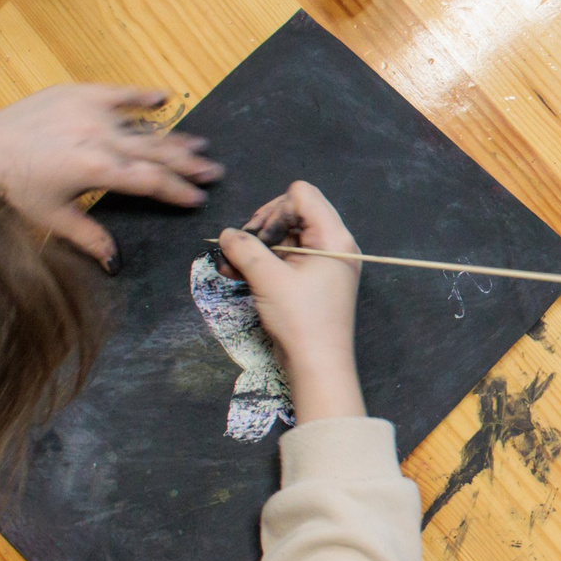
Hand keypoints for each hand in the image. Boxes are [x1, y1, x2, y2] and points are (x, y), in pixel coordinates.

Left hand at [0, 84, 222, 267]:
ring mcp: (89, 111)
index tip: (197, 197)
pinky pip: (118, 93)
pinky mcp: (77, 93)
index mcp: (97, 169)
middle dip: (187, 163)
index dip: (177, 190)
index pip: (150, 180)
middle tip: (212, 170)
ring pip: (142, 125)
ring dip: (172, 135)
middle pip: (155, 152)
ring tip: (198, 144)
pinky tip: (165, 97)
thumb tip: (115, 263)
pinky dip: (141, 96)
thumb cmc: (12, 187)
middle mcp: (99, 137)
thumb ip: (89, 237)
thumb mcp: (51, 218)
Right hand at [216, 183, 364, 422]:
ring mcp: (322, 264)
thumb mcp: (268, 278)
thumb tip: (226, 234)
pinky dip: (261, 263)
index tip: (261, 236)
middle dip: (261, 229)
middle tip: (241, 251)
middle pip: (290, 213)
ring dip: (254, 248)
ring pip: (282, 237)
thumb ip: (245, 248)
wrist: (317, 366)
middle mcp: (332, 245)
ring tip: (229, 266)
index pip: (301, 195)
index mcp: (334, 237)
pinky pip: (283, 259)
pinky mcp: (310, 281)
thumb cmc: (301, 320)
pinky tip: (234, 273)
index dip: (274, 209)